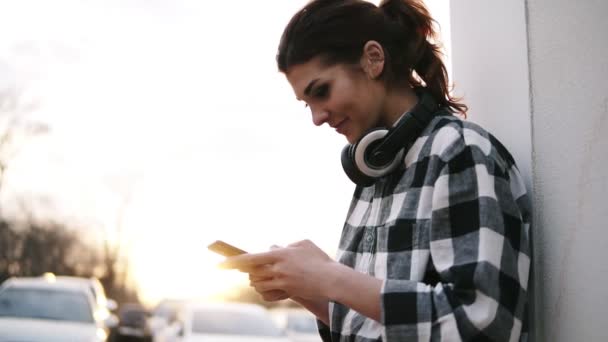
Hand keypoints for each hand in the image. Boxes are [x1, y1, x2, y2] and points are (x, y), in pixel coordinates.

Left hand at [219, 240, 335, 299]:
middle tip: (243, 269)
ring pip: (258, 284)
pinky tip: (266, 288)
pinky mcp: (287, 291)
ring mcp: (282, 281)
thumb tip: (278, 247)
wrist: (332, 279)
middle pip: (253, 272)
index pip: (252, 258)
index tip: (223, 264)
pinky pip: (267, 294)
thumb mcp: (304, 244)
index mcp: (281, 254)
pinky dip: (264, 291)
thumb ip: (288, 244)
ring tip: (257, 277)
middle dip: (247, 272)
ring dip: (255, 281)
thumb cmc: (319, 259)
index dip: (235, 261)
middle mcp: (278, 268)